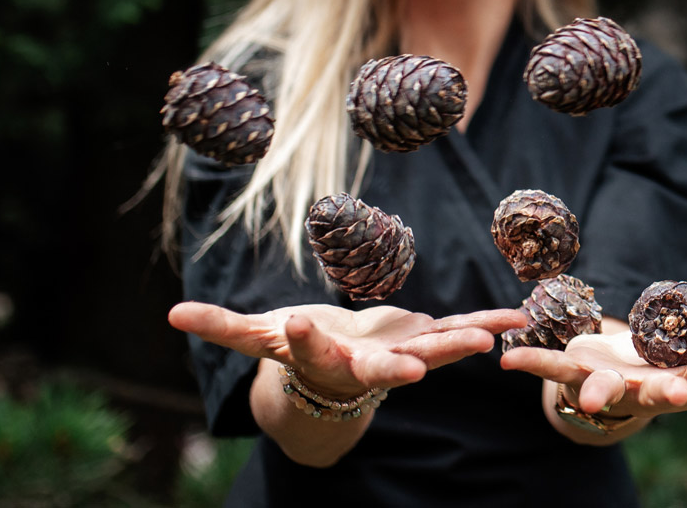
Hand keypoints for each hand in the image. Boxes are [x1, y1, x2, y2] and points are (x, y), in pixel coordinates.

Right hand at [169, 301, 527, 399]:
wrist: (333, 371)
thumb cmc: (293, 348)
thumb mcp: (257, 336)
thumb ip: (220, 327)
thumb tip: (170, 315)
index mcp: (322, 360)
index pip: (309, 351)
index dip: (303, 339)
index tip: (298, 324)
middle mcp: (364, 365)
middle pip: (381, 368)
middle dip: (400, 365)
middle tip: (418, 370)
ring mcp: (400, 355)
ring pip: (431, 353)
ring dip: (460, 346)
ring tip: (489, 341)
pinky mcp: (424, 340)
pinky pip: (458, 332)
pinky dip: (485, 325)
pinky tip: (517, 317)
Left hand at [499, 314, 686, 418]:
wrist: (621, 379)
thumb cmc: (676, 360)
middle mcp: (648, 393)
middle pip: (660, 396)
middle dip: (668, 394)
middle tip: (680, 395)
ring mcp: (608, 388)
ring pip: (603, 393)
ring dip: (595, 394)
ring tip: (588, 400)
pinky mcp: (572, 374)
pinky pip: (550, 372)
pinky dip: (531, 364)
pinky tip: (510, 359)